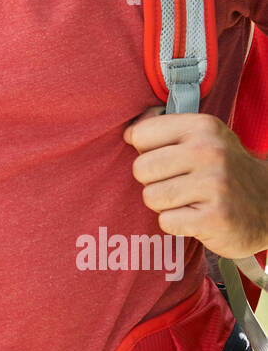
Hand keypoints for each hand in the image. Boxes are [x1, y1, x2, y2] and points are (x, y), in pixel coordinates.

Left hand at [124, 105, 267, 260]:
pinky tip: (197, 217)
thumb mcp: (203, 137)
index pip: (141, 134)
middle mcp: (209, 151)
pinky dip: (177, 224)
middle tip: (178, 184)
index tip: (167, 159)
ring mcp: (214, 185)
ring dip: (165, 204)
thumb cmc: (223, 170)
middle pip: (141, 169)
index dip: (146, 151)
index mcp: (202, 126)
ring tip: (189, 200)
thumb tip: (128, 131)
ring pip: (151, 197)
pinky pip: (166, 222)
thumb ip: (164, 128)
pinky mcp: (215, 218)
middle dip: (153, 181)